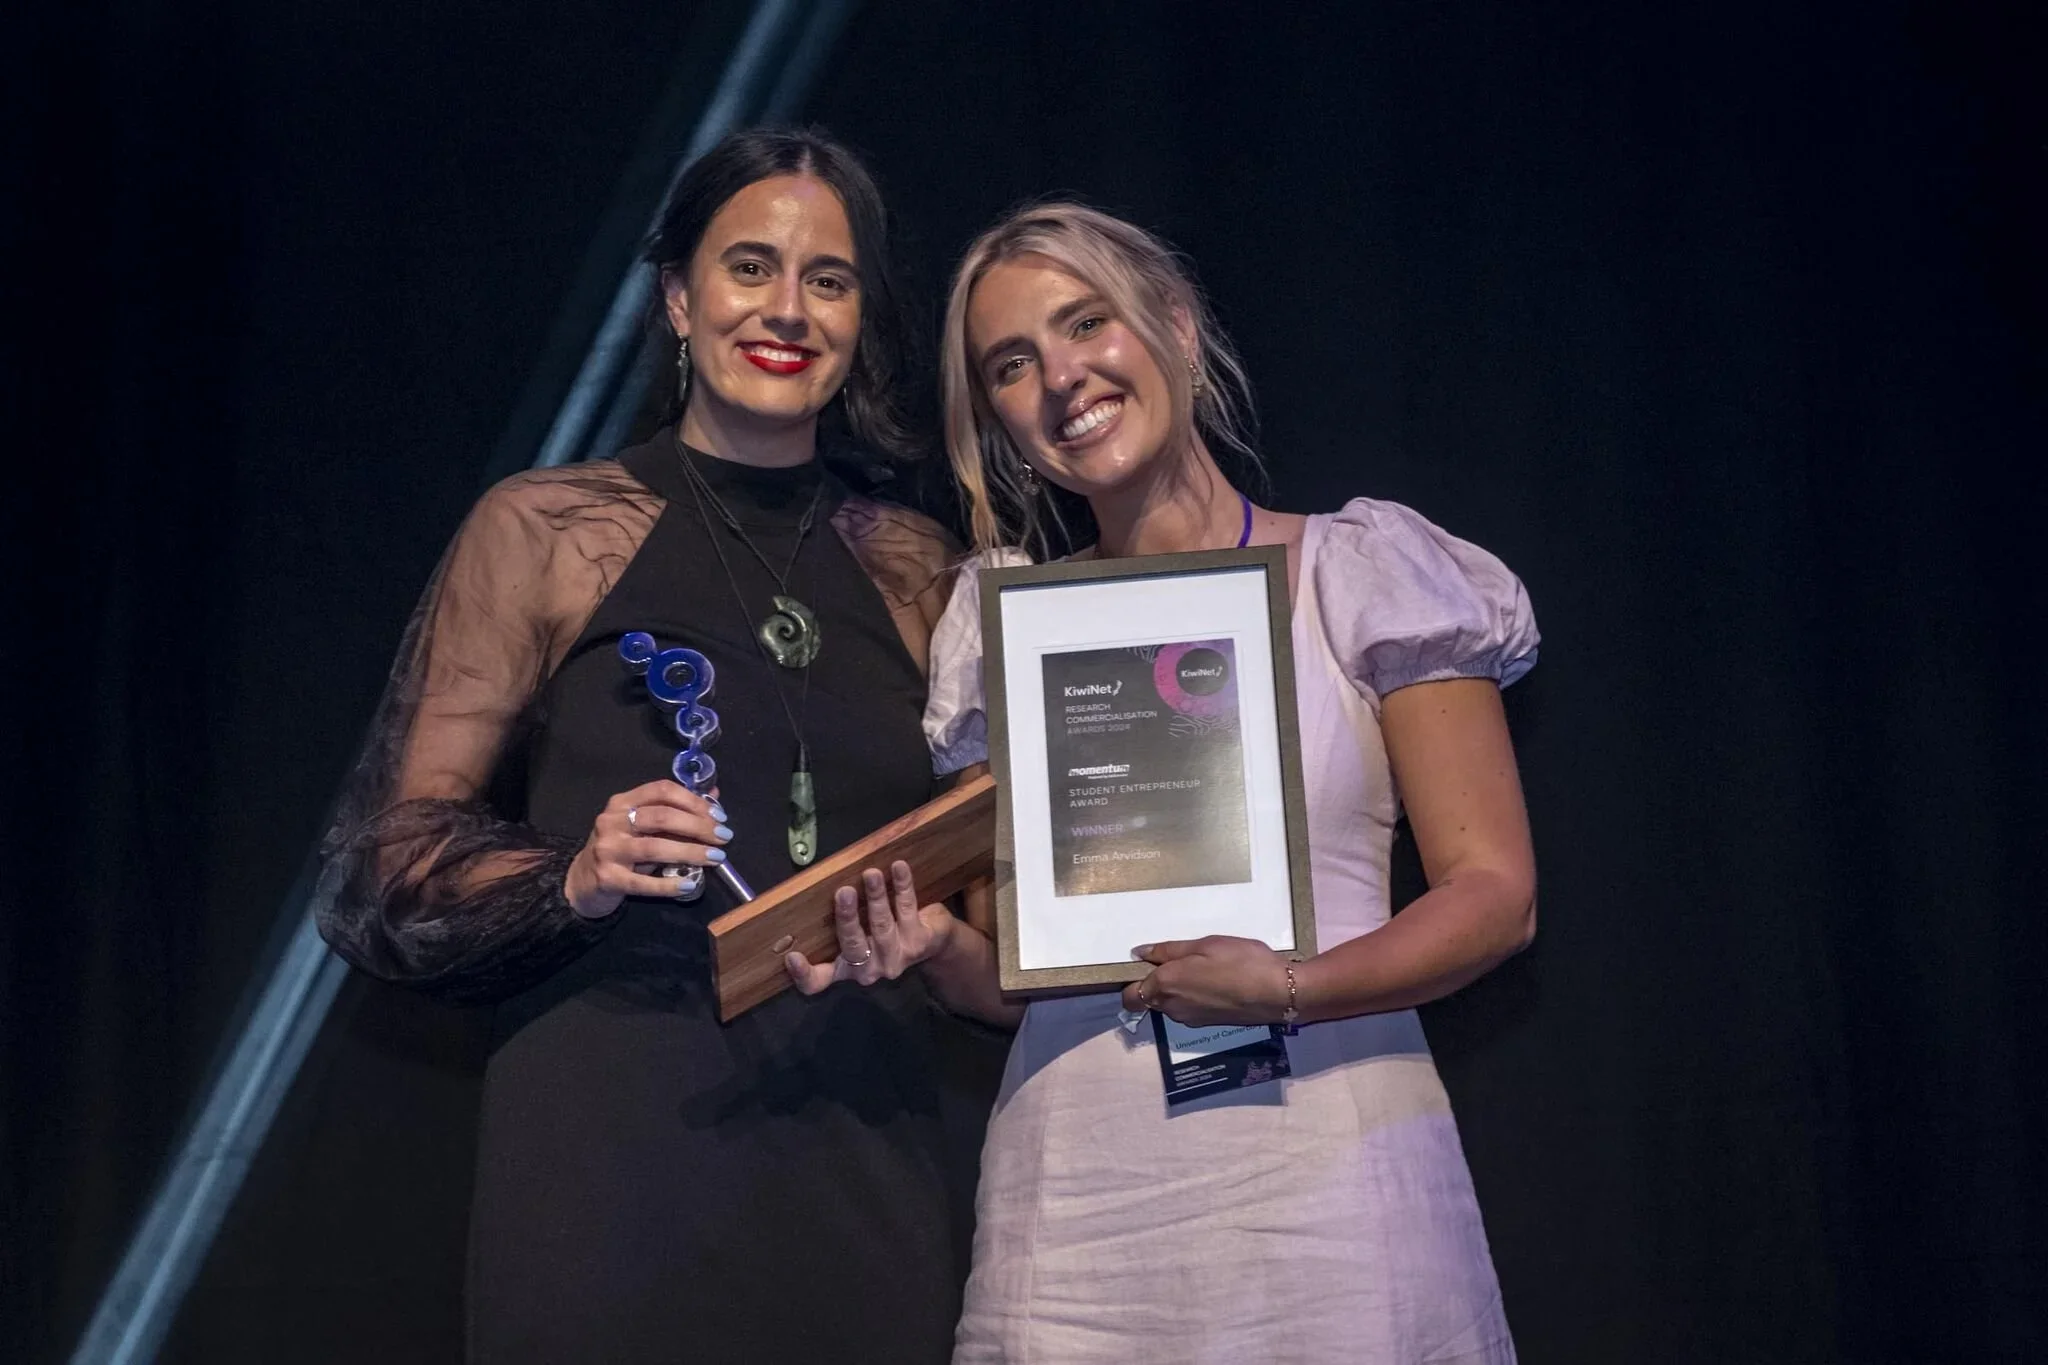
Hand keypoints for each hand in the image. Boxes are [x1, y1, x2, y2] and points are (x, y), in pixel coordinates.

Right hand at [564, 780, 731, 918]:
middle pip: (661, 817)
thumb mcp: (643, 827)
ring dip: (690, 852)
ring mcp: (608, 849)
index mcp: (622, 802)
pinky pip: (644, 882)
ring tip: (715, 858)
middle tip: (724, 837)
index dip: (694, 800)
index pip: (662, 790)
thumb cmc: (621, 850)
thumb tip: (714, 798)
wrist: (583, 881)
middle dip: (698, 826)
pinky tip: (690, 884)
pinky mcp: (608, 878)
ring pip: (654, 847)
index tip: (719, 815)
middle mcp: (612, 821)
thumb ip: (675, 812)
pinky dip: (669, 884)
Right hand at [785, 860, 955, 993]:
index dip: (804, 974)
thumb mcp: (859, 930)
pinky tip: (899, 868)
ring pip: (882, 925)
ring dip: (876, 897)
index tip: (792, 957)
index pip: (819, 980)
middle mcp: (869, 968)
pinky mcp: (921, 942)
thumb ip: (838, 920)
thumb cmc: (884, 930)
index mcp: (847, 967)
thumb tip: (816, 888)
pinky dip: (902, 886)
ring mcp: (896, 958)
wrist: (935, 939)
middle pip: (853, 945)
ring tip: (871, 874)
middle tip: (844, 892)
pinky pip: (907, 909)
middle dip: (847, 918)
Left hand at [1119, 936, 1293, 1025]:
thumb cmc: (1241, 961)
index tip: (1144, 963)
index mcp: (1165, 985)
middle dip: (1152, 984)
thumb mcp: (1204, 945)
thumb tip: (1139, 953)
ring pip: (1167, 1006)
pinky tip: (1212, 982)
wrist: (1277, 993)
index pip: (1129, 995)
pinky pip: (1186, 1010)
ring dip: (1174, 990)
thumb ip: (1168, 951)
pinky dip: (1191, 998)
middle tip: (1175, 961)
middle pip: (1147, 1001)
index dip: (1131, 980)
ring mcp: (1189, 1020)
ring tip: (1199, 968)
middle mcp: (1171, 1007)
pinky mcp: (1206, 1024)